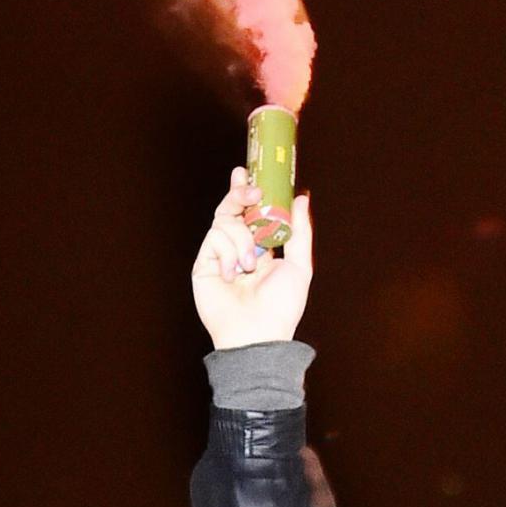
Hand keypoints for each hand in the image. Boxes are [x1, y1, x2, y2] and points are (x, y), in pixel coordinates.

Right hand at [192, 166, 312, 349]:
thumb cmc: (281, 306)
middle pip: (232, 209)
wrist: (258, 333)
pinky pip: (214, 239)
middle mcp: (238, 249)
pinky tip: (234, 274)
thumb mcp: (299, 264)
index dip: (249, 192)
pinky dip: (228, 252)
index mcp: (260, 247)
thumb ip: (299, 230)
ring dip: (242, 239)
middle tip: (250, 191)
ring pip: (224, 222)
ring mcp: (219, 255)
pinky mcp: (204, 264)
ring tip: (250, 265)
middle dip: (239, 195)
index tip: (249, 173)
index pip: (251, 212)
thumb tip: (301, 198)